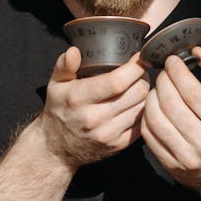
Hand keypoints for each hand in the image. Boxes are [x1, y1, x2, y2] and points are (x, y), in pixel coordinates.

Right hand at [36, 45, 149, 169]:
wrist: (57, 148)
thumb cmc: (59, 110)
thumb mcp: (55, 85)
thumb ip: (64, 66)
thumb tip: (73, 52)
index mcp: (79, 98)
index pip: (117, 82)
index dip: (135, 67)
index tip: (139, 58)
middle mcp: (94, 118)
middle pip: (137, 92)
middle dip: (142, 78)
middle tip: (139, 72)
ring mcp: (108, 134)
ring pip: (143, 107)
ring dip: (145, 94)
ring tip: (137, 87)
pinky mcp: (118, 145)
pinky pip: (142, 123)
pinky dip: (142, 111)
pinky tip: (135, 104)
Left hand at [141, 46, 200, 195]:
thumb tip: (197, 51)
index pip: (193, 94)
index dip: (178, 73)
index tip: (173, 61)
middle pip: (171, 105)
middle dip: (163, 82)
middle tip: (164, 73)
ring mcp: (186, 158)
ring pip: (156, 120)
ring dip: (151, 98)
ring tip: (158, 89)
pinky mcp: (171, 166)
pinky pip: (149, 136)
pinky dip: (147, 116)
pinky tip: (153, 107)